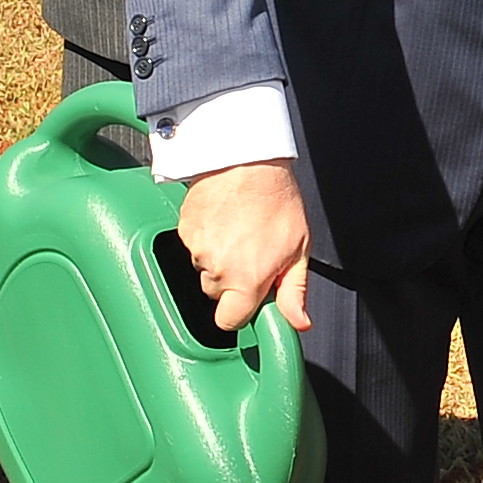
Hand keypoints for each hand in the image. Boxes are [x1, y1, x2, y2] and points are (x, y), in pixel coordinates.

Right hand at [179, 161, 311, 331]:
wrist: (247, 160)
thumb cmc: (276, 199)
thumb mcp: (298, 248)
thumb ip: (294, 291)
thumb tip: (298, 322)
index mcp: (246, 280)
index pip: (229, 321)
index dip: (241, 312)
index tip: (251, 298)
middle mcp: (217, 269)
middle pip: (216, 294)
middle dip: (232, 282)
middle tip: (251, 254)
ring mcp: (196, 250)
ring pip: (204, 270)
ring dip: (218, 259)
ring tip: (239, 232)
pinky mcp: (184, 231)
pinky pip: (193, 248)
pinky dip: (206, 240)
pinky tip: (224, 221)